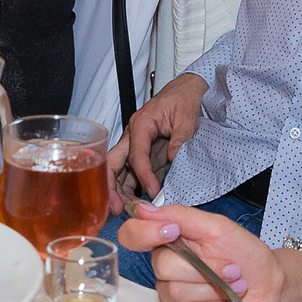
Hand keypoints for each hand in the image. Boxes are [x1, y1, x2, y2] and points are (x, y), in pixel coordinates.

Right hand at [113, 73, 206, 200]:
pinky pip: (132, 173)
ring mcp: (136, 145)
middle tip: (118, 208)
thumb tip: (175, 159)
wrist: (189, 90)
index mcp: (141, 123)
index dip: (142, 176)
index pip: (135, 154)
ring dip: (120, 192)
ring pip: (119, 171)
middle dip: (112, 187)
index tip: (153, 192)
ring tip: (128, 211)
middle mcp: (133, 135)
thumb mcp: (187, 117)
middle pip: (113, 163)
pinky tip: (136, 203)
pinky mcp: (144, 153)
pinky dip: (131, 189)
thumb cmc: (185, 98)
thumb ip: (180, 139)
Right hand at [115, 201, 288, 301]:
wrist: (270, 287)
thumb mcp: (219, 227)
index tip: (173, 232)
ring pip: (175, 293)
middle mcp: (164, 267)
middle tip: (230, 267)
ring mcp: (170, 295)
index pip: (133, 234)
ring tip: (233, 284)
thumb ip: (181, 216)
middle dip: (204, 267)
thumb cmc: (247, 255)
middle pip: (162, 266)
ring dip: (213, 288)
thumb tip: (143, 210)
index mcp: (169, 240)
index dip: (144, 233)